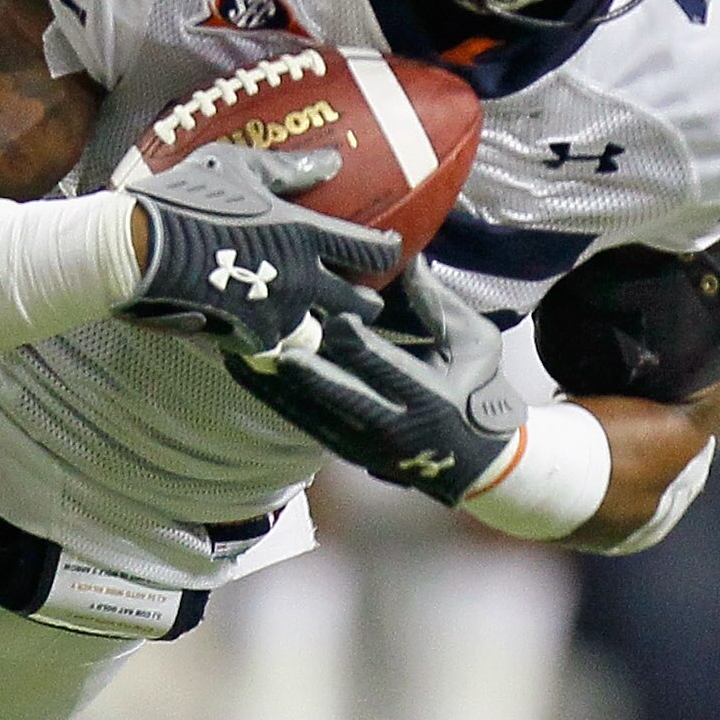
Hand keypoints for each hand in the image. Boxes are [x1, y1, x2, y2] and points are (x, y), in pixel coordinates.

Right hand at [117, 143, 397, 355]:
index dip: (388, 253)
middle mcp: (299, 278)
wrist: (133, 248)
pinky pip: (278, 351)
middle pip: (359, 306)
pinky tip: (273, 338)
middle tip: (362, 302)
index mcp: (303, 233)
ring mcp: (274, 314)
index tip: (390, 252)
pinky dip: (279, 345)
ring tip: (319, 328)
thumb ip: (289, 170)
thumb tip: (333, 162)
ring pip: (322, 337)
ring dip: (325, 333)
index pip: (371, 250)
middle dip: (366, 305)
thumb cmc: (181, 197)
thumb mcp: (237, 168)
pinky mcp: (245, 339)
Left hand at [224, 261, 523, 503]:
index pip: (390, 371)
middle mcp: (394, 427)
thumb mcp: (473, 343)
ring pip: (313, 414)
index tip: (338, 320)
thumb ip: (437, 303)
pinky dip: (274, 397)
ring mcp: (365, 444)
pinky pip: (303, 422)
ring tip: (241, 354)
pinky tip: (248, 371)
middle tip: (281, 350)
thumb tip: (409, 256)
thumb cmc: (478, 389)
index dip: (362, 348)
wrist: (476, 462)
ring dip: (275, 385)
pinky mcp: (344, 450)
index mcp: (430, 398)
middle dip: (311, 375)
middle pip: (345, 399)